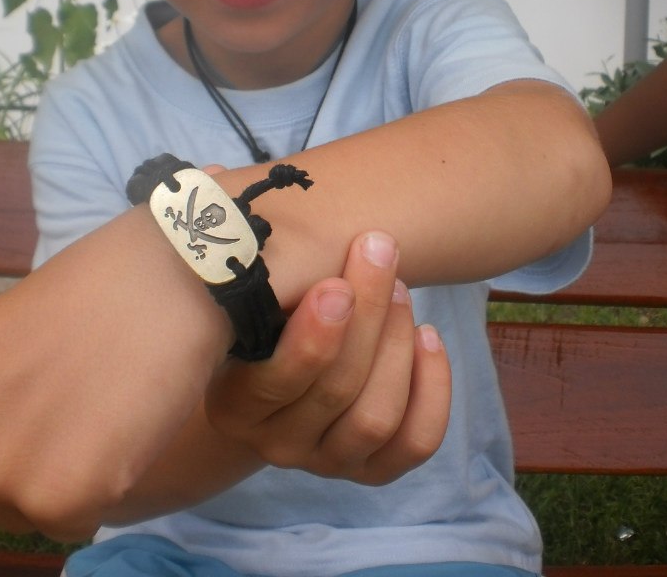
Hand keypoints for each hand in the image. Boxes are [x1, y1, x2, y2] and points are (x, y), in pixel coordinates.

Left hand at [0, 207, 232, 541]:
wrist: (167, 279)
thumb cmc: (93, 292)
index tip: (7, 429)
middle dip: (5, 473)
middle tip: (56, 414)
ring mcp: (0, 471)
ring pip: (21, 514)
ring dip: (57, 480)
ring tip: (95, 407)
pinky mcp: (61, 497)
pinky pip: (72, 523)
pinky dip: (101, 489)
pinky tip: (120, 427)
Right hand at [205, 230, 450, 484]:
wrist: (280, 365)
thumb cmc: (268, 310)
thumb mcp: (252, 292)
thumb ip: (257, 264)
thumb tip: (241, 196)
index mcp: (234, 405)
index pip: (276, 382)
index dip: (314, 336)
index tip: (337, 284)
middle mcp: (277, 445)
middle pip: (336, 390)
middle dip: (367, 315)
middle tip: (379, 252)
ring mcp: (327, 461)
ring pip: (376, 416)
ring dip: (396, 344)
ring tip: (400, 290)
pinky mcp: (373, 469)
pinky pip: (415, 441)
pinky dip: (433, 388)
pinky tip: (429, 336)